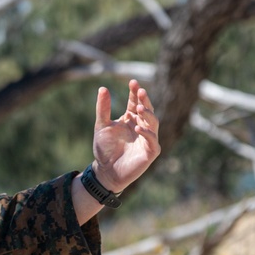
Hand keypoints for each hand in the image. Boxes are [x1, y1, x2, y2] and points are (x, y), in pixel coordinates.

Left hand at [90, 78, 160, 193]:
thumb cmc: (104, 149)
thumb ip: (102, 108)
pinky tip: (138, 128)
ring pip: (153, 123)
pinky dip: (147, 134)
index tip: (133, 82)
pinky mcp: (150, 152)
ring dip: (148, 114)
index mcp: (131, 118)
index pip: (135, 102)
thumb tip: (102, 88)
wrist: (105, 171)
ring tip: (140, 108)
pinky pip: (152, 140)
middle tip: (141, 91)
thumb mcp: (101, 126)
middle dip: (145, 100)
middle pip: (147, 110)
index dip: (135, 92)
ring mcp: (147, 139)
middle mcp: (141, 126)